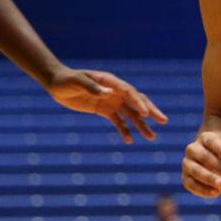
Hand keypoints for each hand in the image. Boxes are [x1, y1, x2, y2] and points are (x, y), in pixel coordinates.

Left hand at [48, 68, 167, 143]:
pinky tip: (129, 141)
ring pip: (131, 114)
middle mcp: (115, 91)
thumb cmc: (67, 80)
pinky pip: (119, 122)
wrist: (57, 84)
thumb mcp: (77, 81)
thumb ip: (92, 87)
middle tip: (164, 121)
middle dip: (151, 111)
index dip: (138, 102)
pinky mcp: (106, 111)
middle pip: (137, 102)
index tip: (146, 114)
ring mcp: (112, 101)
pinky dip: (125, 131)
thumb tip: (108, 92)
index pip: (129, 92)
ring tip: (152, 137)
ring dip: (142, 125)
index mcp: (111, 81)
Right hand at [183, 131, 220, 197]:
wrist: (220, 168)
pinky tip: (216, 193)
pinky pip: (190, 184)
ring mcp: (187, 163)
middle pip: (203, 156)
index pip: (211, 142)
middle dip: (218, 166)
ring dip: (209, 178)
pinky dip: (202, 190)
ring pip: (195, 170)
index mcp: (205, 138)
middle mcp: (193, 149)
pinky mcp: (186, 178)